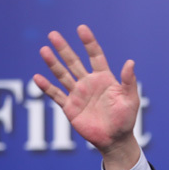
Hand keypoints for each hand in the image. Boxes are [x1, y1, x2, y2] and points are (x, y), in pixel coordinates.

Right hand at [33, 24, 140, 169]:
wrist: (115, 140)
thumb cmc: (126, 120)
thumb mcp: (130, 99)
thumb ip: (128, 81)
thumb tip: (131, 62)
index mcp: (104, 79)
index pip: (95, 56)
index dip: (89, 43)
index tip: (81, 28)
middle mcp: (89, 83)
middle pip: (74, 62)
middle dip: (64, 49)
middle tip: (53, 34)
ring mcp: (78, 94)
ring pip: (62, 75)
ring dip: (53, 63)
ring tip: (44, 50)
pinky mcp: (70, 107)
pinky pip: (56, 95)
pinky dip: (47, 87)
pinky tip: (37, 77)